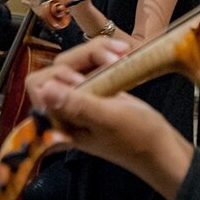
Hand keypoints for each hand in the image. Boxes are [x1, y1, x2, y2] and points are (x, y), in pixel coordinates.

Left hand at [25, 38, 193, 199]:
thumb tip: (45, 90)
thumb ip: (76, 105)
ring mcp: (81, 98)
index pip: (38, 85)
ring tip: (121, 53)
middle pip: (58, 66)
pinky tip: (122, 54)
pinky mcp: (95, 90)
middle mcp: (65, 109)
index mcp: (59, 121)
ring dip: (97, 51)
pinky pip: (90, 63)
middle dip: (85, 56)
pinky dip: (104, 54)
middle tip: (113, 58)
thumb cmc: (138, 139)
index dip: (59, 75)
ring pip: (75, 60)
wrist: (161, 147)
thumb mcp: (108, 119)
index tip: (85, 78)